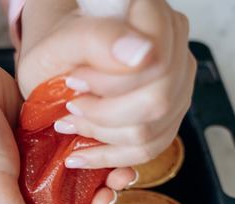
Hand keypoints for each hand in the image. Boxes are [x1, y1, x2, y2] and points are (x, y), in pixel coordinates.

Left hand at [17, 0, 195, 168]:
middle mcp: (174, 47)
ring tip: (72, 122)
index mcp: (153, 17)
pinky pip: (150, 149)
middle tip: (70, 105)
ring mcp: (177, 83)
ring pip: (153, 131)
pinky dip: (110, 156)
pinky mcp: (169, 114)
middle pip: (158, 101)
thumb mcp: (58, 44)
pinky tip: (83, 152)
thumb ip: (95, 39)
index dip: (110, 82)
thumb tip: (140, 54)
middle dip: (103, 114)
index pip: (155, 62)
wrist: (58, 63)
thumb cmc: (56, 52)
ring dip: (102, 135)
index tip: (74, 81)